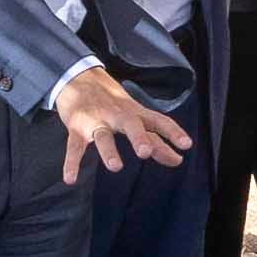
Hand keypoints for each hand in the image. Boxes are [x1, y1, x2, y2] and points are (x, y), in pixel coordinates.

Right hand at [50, 64, 192, 182]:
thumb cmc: (112, 102)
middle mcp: (118, 115)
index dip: (172, 132)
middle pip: (131, 125)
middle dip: (138, 137)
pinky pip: (74, 147)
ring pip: (103, 136)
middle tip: (146, 152)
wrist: (78, 78)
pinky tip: (70, 179)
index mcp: (135, 113)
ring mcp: (96, 121)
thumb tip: (177, 159)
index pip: (157, 122)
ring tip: (115, 166)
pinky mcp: (77, 127)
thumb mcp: (134, 114)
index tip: (186, 145)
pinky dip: (71, 163)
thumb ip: (153, 137)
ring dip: (109, 150)